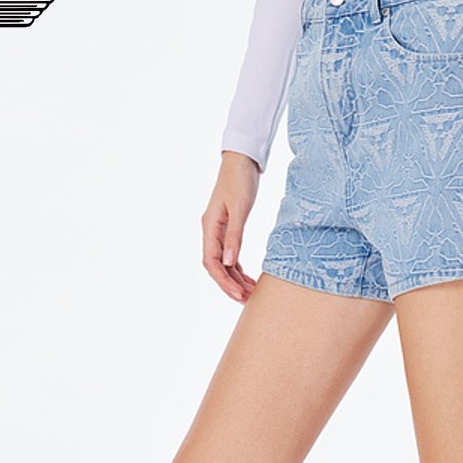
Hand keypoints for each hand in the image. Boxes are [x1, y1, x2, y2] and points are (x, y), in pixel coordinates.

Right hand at [201, 151, 261, 303]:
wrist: (242, 161)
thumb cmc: (240, 181)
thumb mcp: (239, 208)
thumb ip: (234, 236)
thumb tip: (229, 262)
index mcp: (210, 227)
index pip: (211, 262)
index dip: (223, 281)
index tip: (238, 294)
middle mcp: (211, 232)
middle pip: (217, 267)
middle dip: (230, 286)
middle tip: (247, 301)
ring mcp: (219, 233)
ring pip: (225, 265)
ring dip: (236, 281)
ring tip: (252, 296)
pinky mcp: (230, 231)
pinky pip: (232, 257)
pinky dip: (240, 271)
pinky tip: (251, 281)